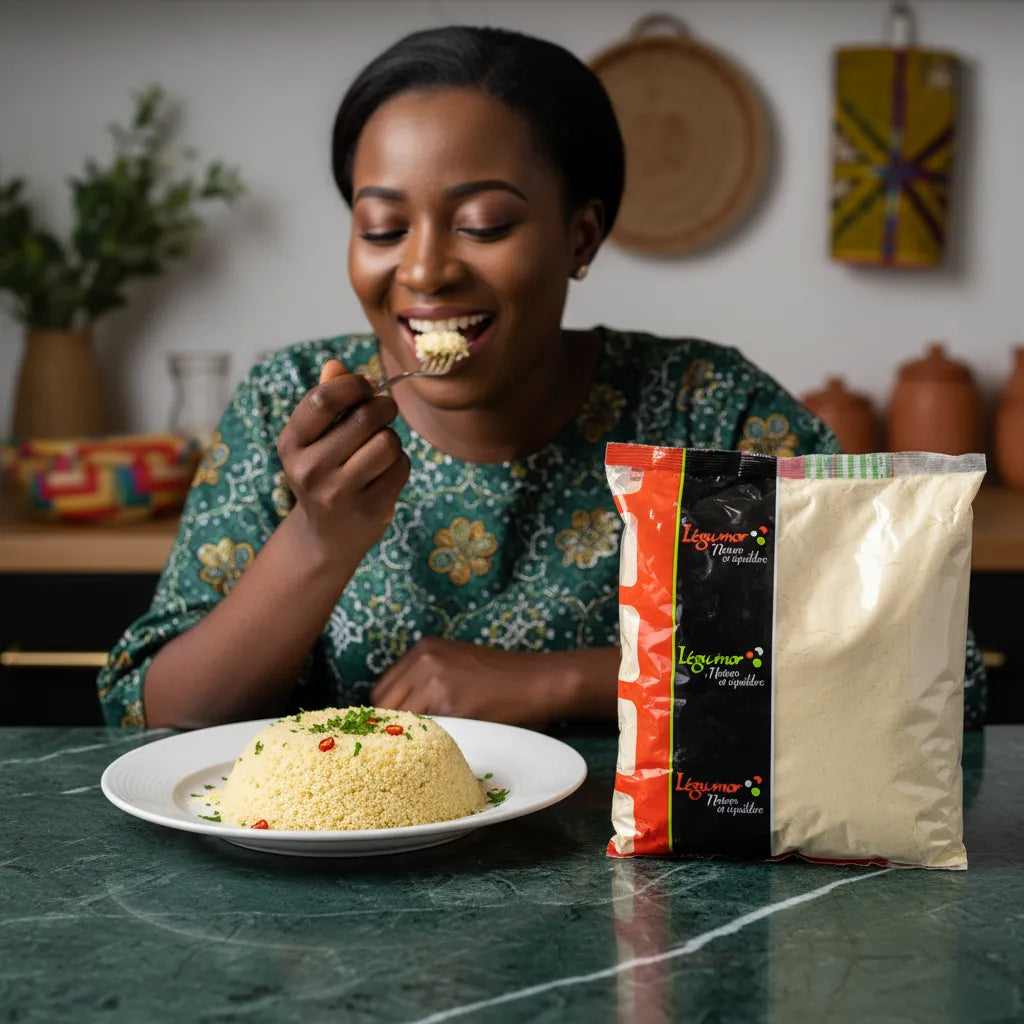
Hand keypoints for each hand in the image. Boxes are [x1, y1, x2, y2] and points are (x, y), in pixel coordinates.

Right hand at [277, 359, 409, 560]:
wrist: (326, 536)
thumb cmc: (324, 473)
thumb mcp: (313, 439)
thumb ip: (325, 400)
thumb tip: (336, 365)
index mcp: (291, 445)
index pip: (323, 400)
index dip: (353, 385)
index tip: (366, 385)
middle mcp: (310, 470)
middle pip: (365, 417)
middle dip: (383, 408)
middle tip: (384, 411)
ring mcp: (340, 494)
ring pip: (387, 442)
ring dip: (391, 439)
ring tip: (379, 448)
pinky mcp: (370, 510)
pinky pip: (401, 467)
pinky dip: (399, 464)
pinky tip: (383, 474)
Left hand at [371, 638, 570, 726]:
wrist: (536, 681)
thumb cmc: (499, 676)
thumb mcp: (455, 661)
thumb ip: (424, 676)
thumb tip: (394, 711)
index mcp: (423, 649)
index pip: (381, 690)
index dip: (387, 714)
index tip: (395, 731)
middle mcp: (424, 660)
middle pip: (385, 706)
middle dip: (392, 727)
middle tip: (408, 745)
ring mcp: (436, 682)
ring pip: (402, 722)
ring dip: (410, 737)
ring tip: (429, 746)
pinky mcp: (452, 705)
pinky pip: (427, 732)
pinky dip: (431, 742)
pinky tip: (447, 744)